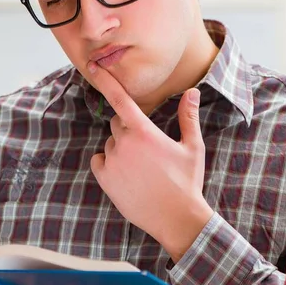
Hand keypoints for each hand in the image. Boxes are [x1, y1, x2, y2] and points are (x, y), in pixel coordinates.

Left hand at [87, 61, 213, 262]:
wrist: (176, 218)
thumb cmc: (187, 181)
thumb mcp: (192, 147)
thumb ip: (188, 117)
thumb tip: (192, 92)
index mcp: (144, 131)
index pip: (120, 99)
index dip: (105, 80)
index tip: (93, 66)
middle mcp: (124, 143)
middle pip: (118, 123)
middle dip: (129, 128)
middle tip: (148, 147)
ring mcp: (112, 162)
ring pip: (110, 144)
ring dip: (120, 148)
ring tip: (142, 167)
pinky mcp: (105, 180)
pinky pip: (99, 161)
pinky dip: (108, 163)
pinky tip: (126, 174)